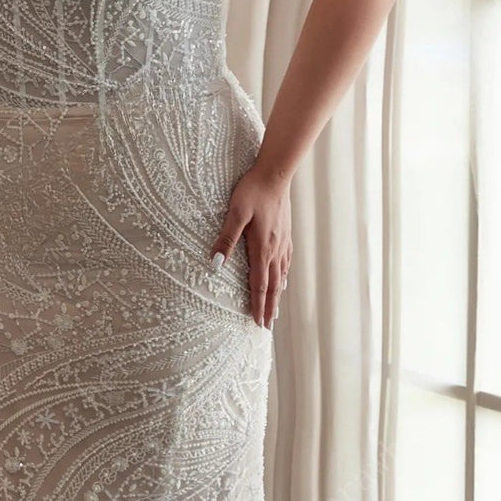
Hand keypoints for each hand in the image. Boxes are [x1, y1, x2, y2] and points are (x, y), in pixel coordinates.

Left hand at [209, 169, 291, 327]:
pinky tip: (283, 276)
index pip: (260, 284)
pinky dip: (283, 275)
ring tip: (276, 308)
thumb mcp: (235, 213)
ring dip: (278, 294)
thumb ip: (226, 239)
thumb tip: (215, 265)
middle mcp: (275, 249)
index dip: (258, 305)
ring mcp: (283, 241)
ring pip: (281, 274)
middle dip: (270, 307)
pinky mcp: (285, 233)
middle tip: (268, 326)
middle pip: (273, 285)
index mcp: (262, 248)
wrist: (276, 173)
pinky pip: (286, 261)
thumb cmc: (252, 191)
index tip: (258, 323)